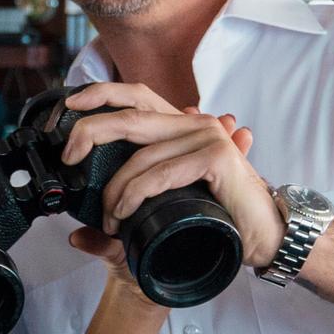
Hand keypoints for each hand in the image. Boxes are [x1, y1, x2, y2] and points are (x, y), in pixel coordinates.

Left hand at [66, 110, 254, 297]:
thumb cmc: (219, 223)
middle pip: (132, 115)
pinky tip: (124, 214)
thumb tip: (77, 236)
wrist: (264, 240)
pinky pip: (162, 173)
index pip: (138, 96)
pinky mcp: (217, 157)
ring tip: (109, 219)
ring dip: (115, 190)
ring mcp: (208, 137)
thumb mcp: (159, 220)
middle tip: (69, 155)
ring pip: (141, 155)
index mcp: (183, 127)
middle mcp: (196, 124)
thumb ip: (116, 232)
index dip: (102, 94)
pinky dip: (136, 194)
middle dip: (92, 131)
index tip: (71, 106)